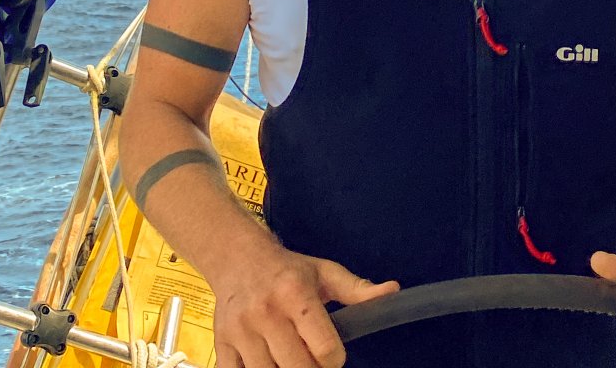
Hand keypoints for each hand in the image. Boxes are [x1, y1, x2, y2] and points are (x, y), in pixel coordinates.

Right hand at [213, 238, 398, 367]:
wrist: (236, 257)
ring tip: (290, 361)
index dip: (335, 359)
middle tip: (313, 361)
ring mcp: (241, 331)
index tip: (333, 354)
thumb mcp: (324, 272)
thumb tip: (393, 291)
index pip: (324, 349)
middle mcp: (266, 313)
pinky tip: (268, 364)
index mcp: (295, 294)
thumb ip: (358, 289)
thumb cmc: (287, 269)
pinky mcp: (222, 345)